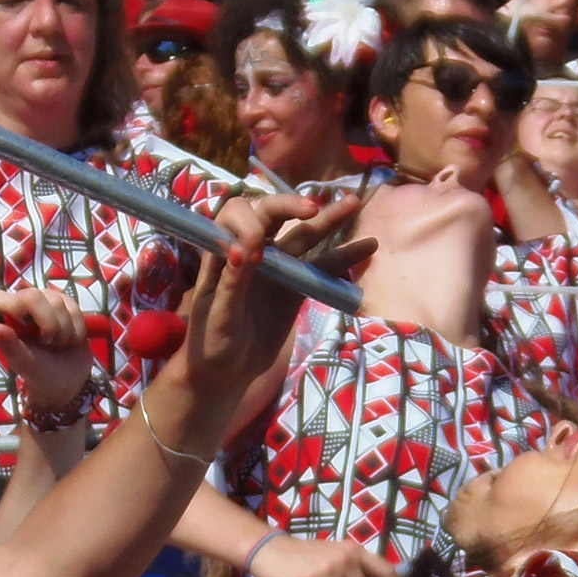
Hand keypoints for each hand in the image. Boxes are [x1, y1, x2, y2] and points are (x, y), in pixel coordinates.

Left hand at [0, 285, 92, 409]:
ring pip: (56, 300)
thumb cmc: (40, 374)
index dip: (8, 305)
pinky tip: (70, 339)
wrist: (69, 380)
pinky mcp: (63, 303)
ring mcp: (42, 302)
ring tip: (57, 345)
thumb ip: (10, 346)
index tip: (22, 323)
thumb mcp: (25, 364)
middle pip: (32, 295)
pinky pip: (73, 305)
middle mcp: (18, 306)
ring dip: (63, 330)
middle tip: (47, 342)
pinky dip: (76, 327)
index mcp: (1, 320)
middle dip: (48, 323)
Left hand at [176, 192, 368, 405]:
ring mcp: (277, 268)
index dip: (248, 224)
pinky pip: (321, 269)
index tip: (255, 250)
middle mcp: (251, 251)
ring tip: (354, 204)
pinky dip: (343, 259)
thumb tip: (245, 249)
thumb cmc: (210, 341)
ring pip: (304, 237)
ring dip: (329, 221)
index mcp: (223, 251)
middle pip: (273, 216)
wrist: (225, 372)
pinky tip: (367, 247)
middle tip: (314, 208)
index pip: (236, 216)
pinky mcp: (296, 288)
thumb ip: (231, 282)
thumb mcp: (217, 315)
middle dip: (293, 206)